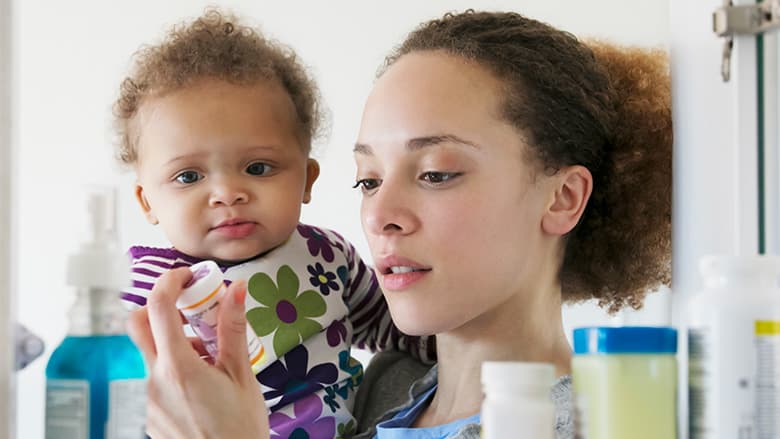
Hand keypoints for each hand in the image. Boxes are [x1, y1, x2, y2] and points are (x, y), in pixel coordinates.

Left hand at [127, 267, 268, 438]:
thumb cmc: (240, 430)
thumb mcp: (242, 375)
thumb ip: (233, 329)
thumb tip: (236, 290)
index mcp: (178, 367)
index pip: (159, 307)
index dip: (171, 281)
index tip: (188, 276)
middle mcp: (154, 381)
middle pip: (139, 325)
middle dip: (161, 308)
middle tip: (193, 311)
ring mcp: (149, 400)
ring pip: (151, 355)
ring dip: (175, 344)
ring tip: (212, 360)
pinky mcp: (151, 415)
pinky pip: (156, 380)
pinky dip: (175, 370)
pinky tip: (204, 386)